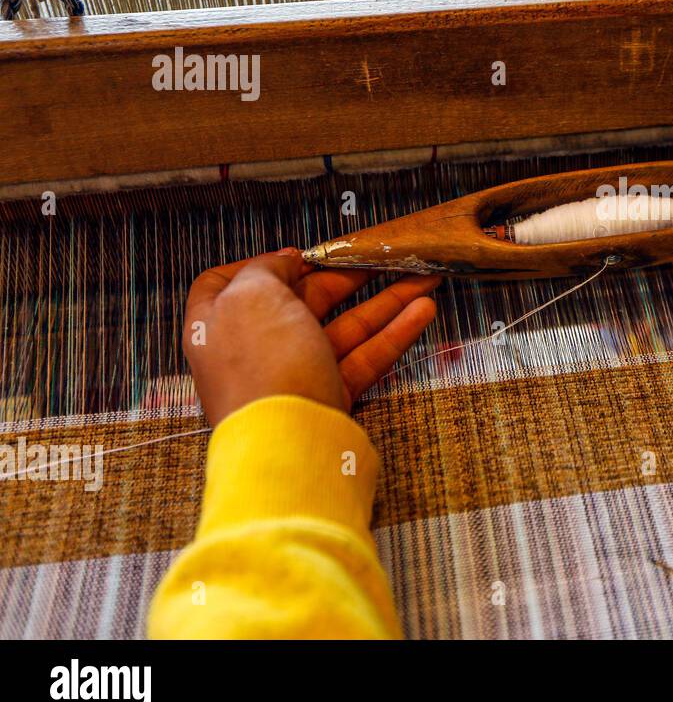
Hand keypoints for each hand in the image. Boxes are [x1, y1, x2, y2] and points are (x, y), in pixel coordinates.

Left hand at [183, 248, 439, 426]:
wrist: (286, 446)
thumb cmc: (260, 367)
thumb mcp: (252, 295)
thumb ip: (266, 268)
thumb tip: (285, 261)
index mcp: (222, 320)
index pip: (233, 283)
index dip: (266, 264)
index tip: (303, 254)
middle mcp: (256, 346)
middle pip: (303, 301)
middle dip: (347, 277)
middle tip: (381, 260)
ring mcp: (295, 373)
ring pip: (345, 328)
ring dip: (385, 302)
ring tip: (422, 280)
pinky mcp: (329, 395)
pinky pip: (364, 357)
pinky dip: (393, 333)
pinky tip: (420, 311)